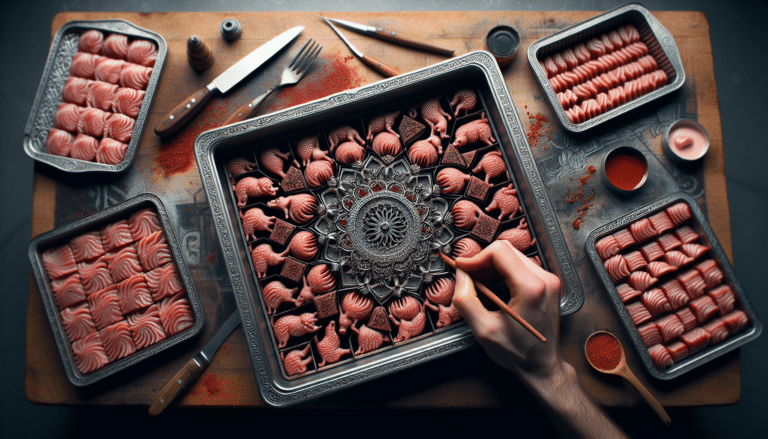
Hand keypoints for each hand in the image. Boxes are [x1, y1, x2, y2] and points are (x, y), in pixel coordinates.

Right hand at [452, 240, 562, 377]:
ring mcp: (549, 280)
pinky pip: (520, 266)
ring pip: (513, 256)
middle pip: (506, 251)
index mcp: (531, 288)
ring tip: (479, 285)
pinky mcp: (548, 284)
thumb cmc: (518, 353)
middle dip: (482, 261)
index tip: (461, 268)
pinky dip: (502, 272)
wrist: (542, 366)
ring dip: (491, 266)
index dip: (475, 258)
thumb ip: (467, 301)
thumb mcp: (484, 330)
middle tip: (467, 277)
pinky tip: (493, 288)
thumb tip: (460, 276)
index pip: (499, 252)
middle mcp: (545, 279)